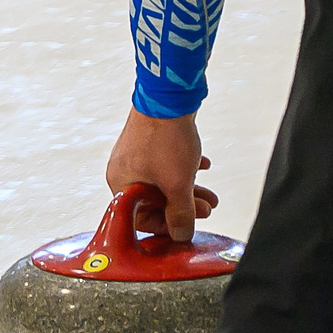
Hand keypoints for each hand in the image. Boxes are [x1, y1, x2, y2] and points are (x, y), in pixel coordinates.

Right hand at [106, 110, 213, 241]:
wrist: (170, 96)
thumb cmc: (167, 140)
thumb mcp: (178, 185)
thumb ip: (181, 215)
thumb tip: (182, 235)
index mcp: (122, 185)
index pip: (140, 219)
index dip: (167, 227)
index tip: (188, 228)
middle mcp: (124, 170)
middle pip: (155, 200)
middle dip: (184, 207)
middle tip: (207, 209)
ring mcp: (136, 153)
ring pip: (164, 181)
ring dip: (188, 190)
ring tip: (211, 195)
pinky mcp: (150, 140)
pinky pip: (167, 162)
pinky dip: (185, 169)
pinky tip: (204, 166)